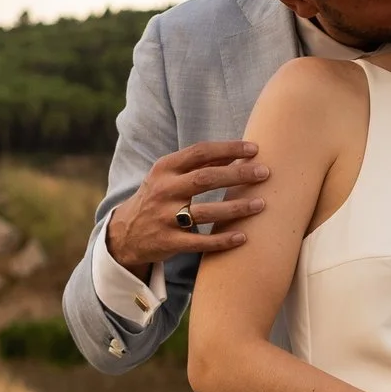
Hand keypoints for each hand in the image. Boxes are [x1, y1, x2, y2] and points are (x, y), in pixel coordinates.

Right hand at [105, 140, 271, 270]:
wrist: (125, 233)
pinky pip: (200, 242)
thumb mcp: (169, 176)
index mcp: (164, 169)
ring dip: (236, 208)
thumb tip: (238, 153)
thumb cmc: (158, 197)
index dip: (228, 149)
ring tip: (261, 204)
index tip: (254, 149)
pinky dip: (222, 240)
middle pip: (205, 179)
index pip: (200, 152)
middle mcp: (163, 191)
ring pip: (205, 212)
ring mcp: (165, 218)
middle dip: (237, 175)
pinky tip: (243, 237)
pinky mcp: (169, 242)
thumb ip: (200, 164)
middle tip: (265, 173)